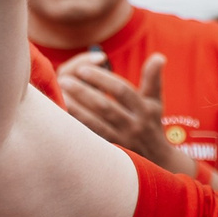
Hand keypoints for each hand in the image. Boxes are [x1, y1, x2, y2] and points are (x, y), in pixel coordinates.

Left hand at [57, 51, 189, 173]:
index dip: (102, 78)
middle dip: (83, 92)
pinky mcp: (109, 152)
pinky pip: (89, 140)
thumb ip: (153, 78)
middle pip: (105, 107)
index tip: (83, 69)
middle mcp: (133, 126)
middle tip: (64, 80)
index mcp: (144, 109)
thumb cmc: (151, 122)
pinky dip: (75, 128)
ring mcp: (120, 141)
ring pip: (94, 125)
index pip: (121, 90)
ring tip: (59, 95)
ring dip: (75, 110)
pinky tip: (59, 118)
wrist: (158, 160)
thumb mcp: (155, 101)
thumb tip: (158, 56)